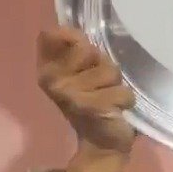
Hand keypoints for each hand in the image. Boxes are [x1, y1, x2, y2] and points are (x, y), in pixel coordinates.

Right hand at [36, 27, 134, 155]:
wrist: (101, 141)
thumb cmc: (94, 100)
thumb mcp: (84, 72)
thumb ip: (77, 49)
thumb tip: (70, 30)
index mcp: (46, 68)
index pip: (53, 34)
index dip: (74, 38)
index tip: (85, 56)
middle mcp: (51, 78)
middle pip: (91, 50)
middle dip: (104, 66)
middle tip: (100, 84)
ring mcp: (69, 93)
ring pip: (111, 70)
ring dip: (116, 85)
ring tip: (108, 98)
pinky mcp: (91, 107)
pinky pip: (123, 92)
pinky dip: (126, 100)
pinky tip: (115, 111)